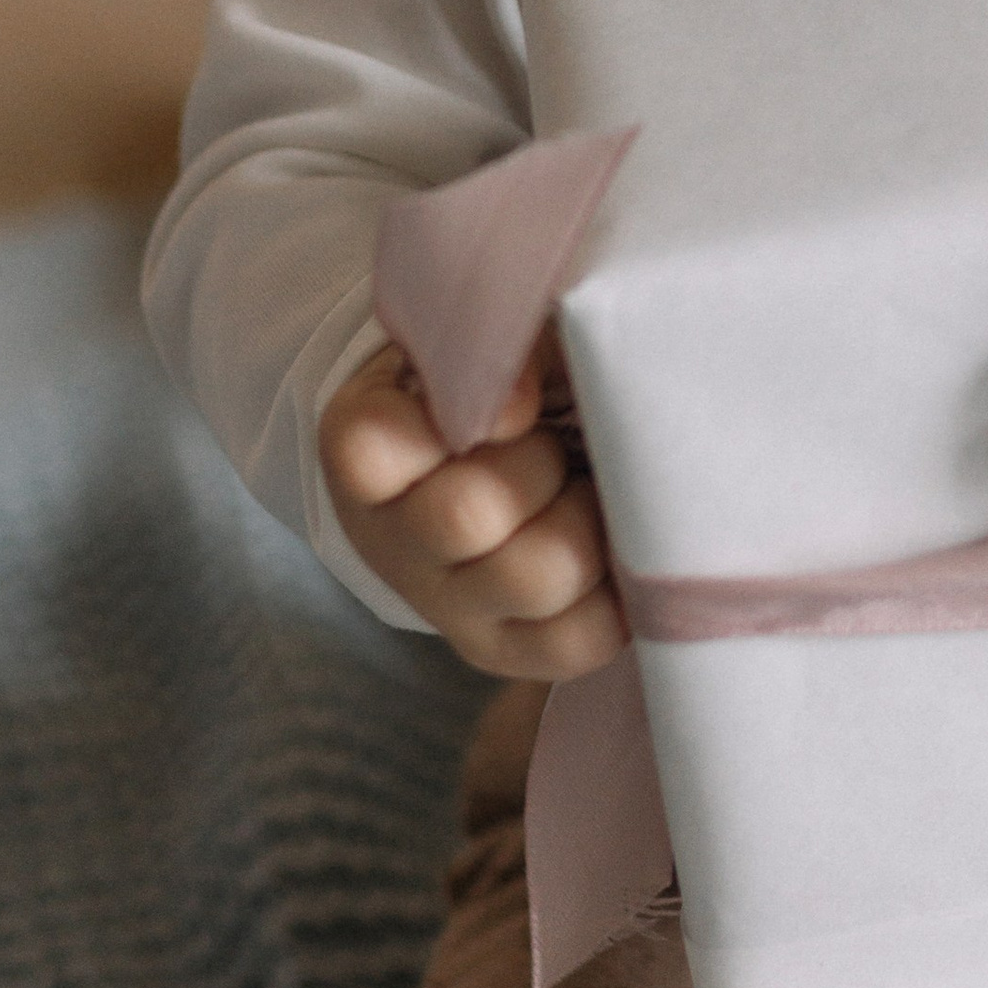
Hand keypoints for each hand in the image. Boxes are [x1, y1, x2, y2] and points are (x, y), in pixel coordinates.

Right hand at [319, 337, 624, 678]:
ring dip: (585, 520)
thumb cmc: (508, 380)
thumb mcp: (495, 336)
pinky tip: (616, 542)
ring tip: (589, 489)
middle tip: (558, 441)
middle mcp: (394, 539)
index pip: (375, 442)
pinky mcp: (515, 652)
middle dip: (538, 464)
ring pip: (536, 578)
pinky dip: (619, 589)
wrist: (511, 449)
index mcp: (368, 445)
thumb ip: (501, 342)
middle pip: (466, 515)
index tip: (518, 399)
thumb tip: (516, 405)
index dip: (465, 413)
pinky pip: (580, 639)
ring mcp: (454, 607)